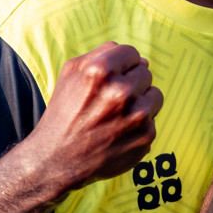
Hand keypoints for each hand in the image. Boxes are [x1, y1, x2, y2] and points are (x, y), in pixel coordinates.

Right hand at [18, 43, 162, 197]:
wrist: (58, 160)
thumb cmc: (64, 113)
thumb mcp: (70, 74)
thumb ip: (102, 54)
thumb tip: (139, 58)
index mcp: (100, 71)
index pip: (131, 53)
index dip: (121, 64)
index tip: (112, 77)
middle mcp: (120, 92)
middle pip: (145, 73)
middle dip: (130, 83)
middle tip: (110, 101)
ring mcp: (136, 115)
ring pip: (155, 95)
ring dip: (140, 102)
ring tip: (117, 115)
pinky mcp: (146, 136)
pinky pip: (152, 120)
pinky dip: (139, 126)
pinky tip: (119, 133)